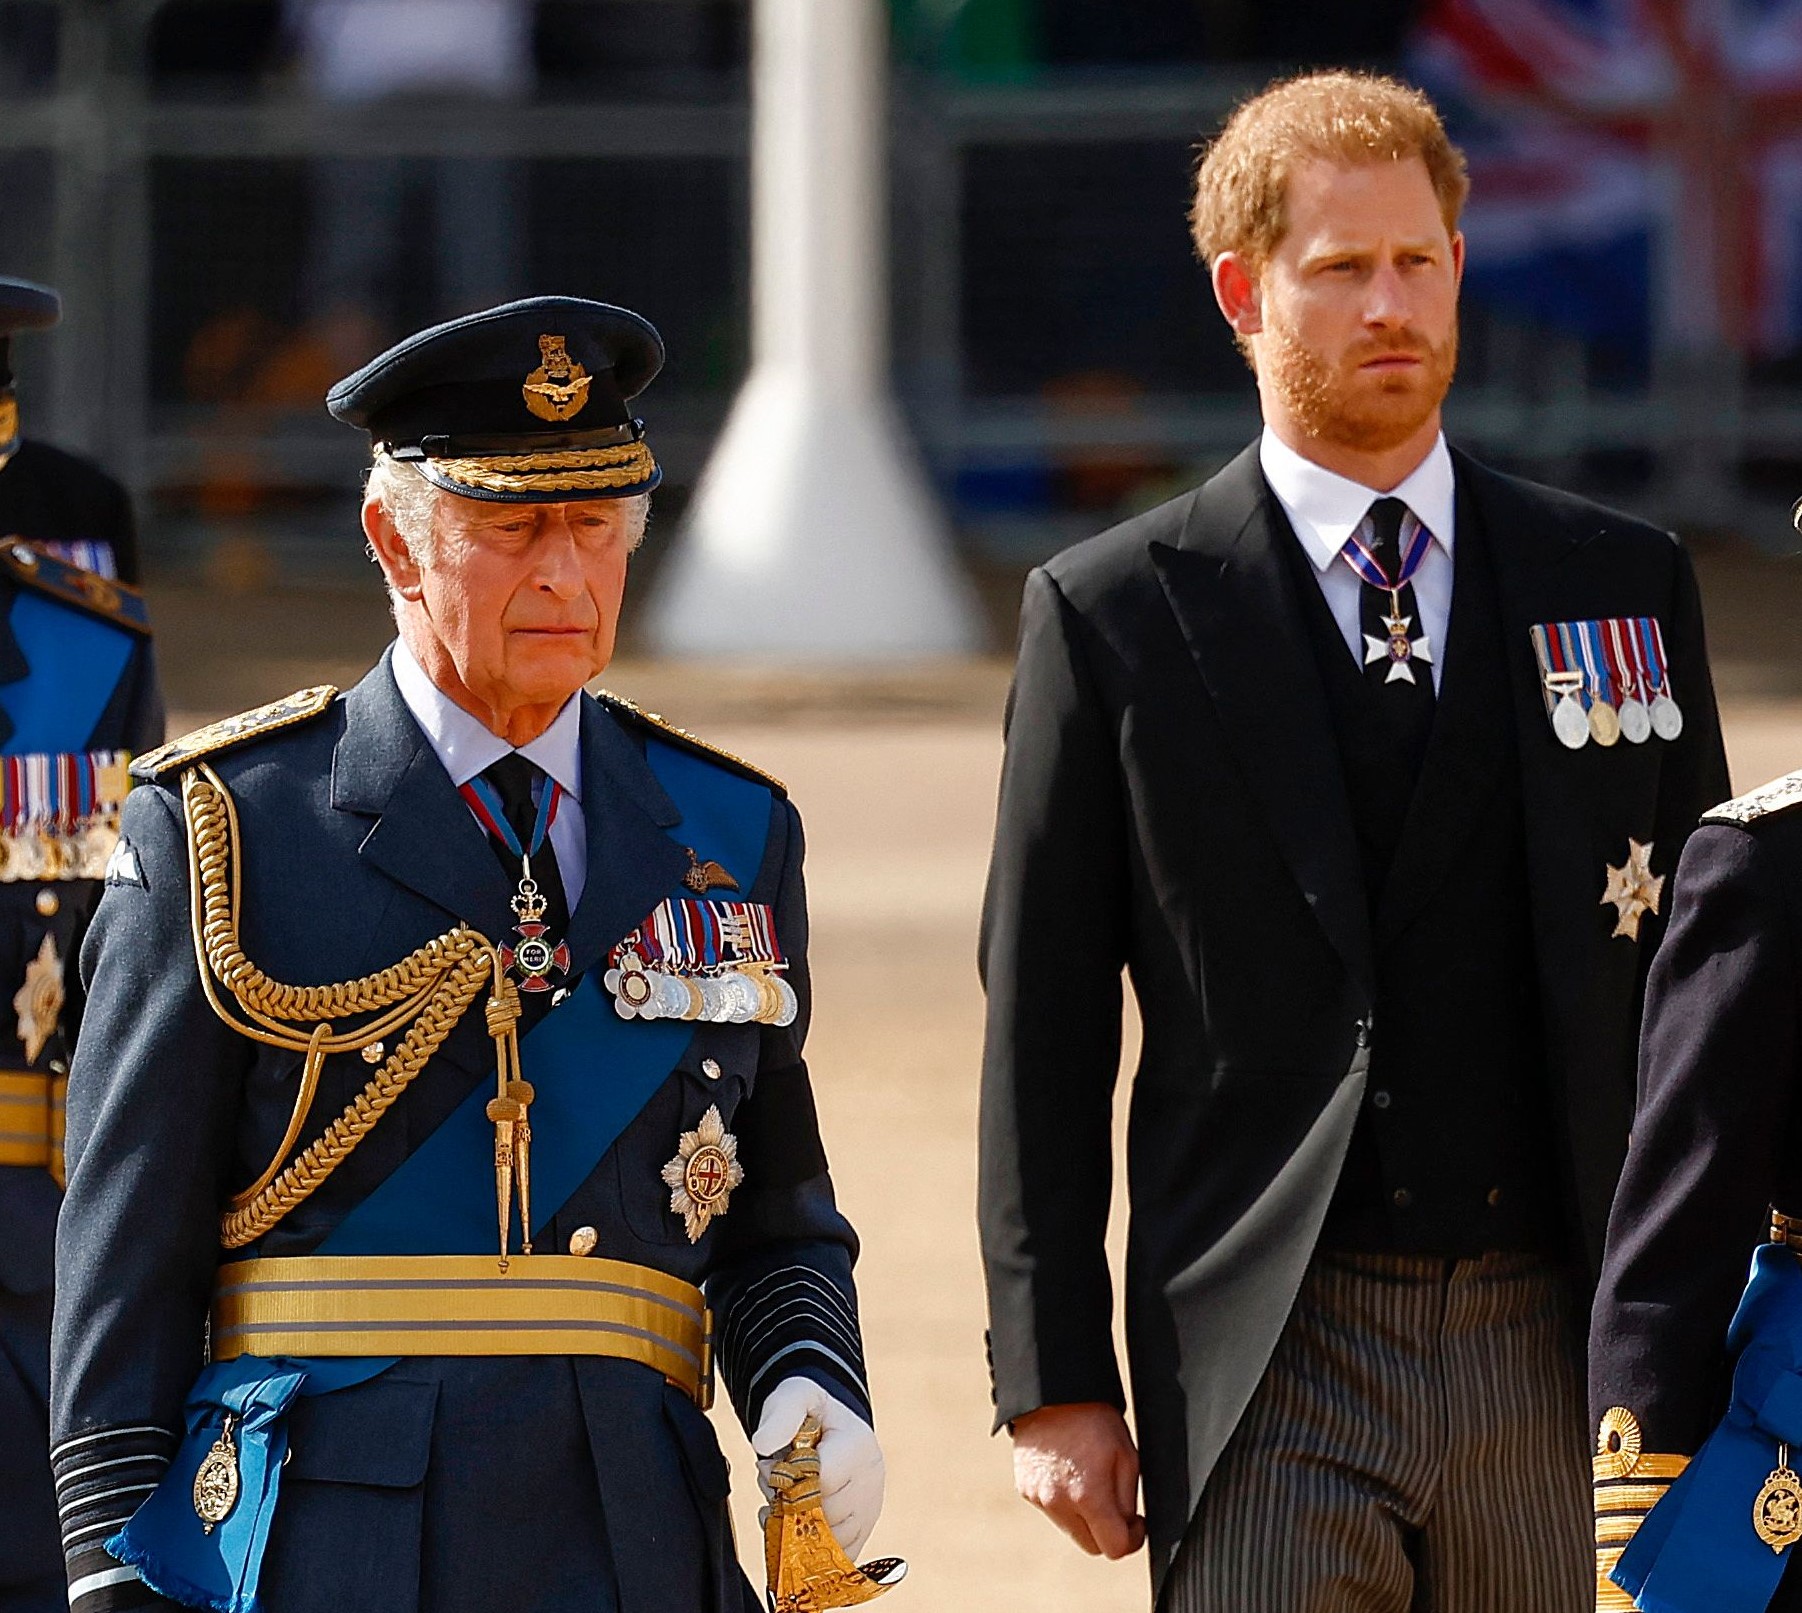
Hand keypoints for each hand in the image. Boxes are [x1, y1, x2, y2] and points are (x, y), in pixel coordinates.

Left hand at [751, 1376, 885, 1557]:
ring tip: (784, 1501)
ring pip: (829, 1539)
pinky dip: (809, 1546)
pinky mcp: (862, 1531)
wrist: (829, 1428)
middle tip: (774, 1486)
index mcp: (858, 1445)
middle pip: (825, 1515)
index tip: (770, 1468)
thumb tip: (763, 1445)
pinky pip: (835, 1554)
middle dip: (790, 1505)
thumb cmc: (810, 1413)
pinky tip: (793, 1522)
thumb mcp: (794, 1396)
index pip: (824, 1481)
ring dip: (798, 1527)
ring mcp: (870, 1508)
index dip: (789, 1480)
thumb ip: (779, 1414)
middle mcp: (871, 1480)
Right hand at [1010, 1402, 1144, 1558]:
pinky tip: (1068, 1474)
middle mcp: (1058, 1503)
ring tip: (1087, 1480)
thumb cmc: (1094, 1420)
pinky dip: (1064, 1503)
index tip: (1136, 1523)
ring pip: (1071, 1530)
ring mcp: (1038, 1498)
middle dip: (1107, 1532)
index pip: (1115, 1548)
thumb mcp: (1127, 1457)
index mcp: (1088, 1496)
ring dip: (1084, 1518)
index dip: (1132, 1539)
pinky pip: (1052, 1512)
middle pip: (1092, 1546)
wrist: (1052, 1393)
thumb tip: (1126, 1527)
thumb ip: (1128, 1501)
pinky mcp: (1025, 1491)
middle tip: (1114, 1503)